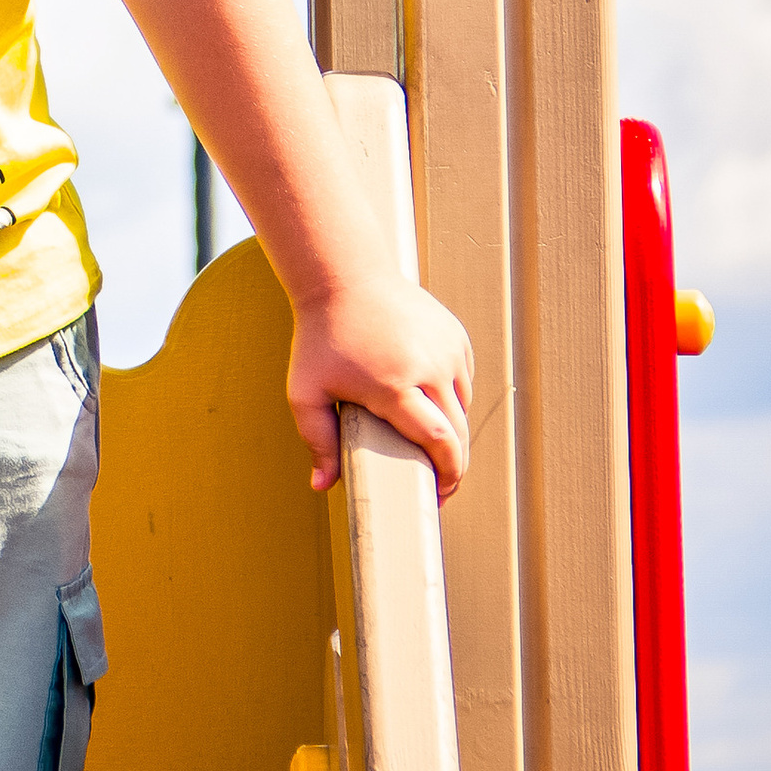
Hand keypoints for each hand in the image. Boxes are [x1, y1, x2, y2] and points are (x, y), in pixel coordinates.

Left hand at [286, 271, 474, 497]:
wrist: (343, 276)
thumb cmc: (320, 337)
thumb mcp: (307, 391)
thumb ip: (317, 440)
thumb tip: (322, 486)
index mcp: (394, 385)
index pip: (439, 441)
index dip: (447, 475)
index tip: (439, 494)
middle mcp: (429, 367)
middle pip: (458, 432)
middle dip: (454, 464)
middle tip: (440, 484)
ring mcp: (447, 349)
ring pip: (463, 407)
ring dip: (453, 431)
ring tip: (431, 446)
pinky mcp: (455, 336)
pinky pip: (462, 381)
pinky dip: (452, 399)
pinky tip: (431, 406)